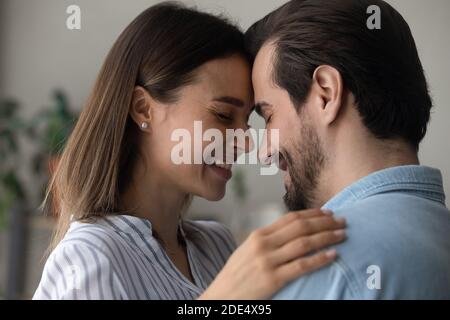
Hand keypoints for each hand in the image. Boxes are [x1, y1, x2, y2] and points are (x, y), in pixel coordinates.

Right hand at [198, 209, 345, 299]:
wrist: (222, 296)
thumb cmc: (237, 274)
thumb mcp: (248, 250)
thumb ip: (267, 240)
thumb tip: (292, 232)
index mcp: (258, 235)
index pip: (290, 218)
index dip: (312, 214)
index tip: (328, 213)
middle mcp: (263, 244)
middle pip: (300, 227)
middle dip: (324, 223)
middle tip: (343, 221)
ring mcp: (268, 261)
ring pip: (304, 243)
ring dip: (327, 237)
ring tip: (343, 235)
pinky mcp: (273, 279)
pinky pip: (301, 266)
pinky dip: (319, 259)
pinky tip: (333, 255)